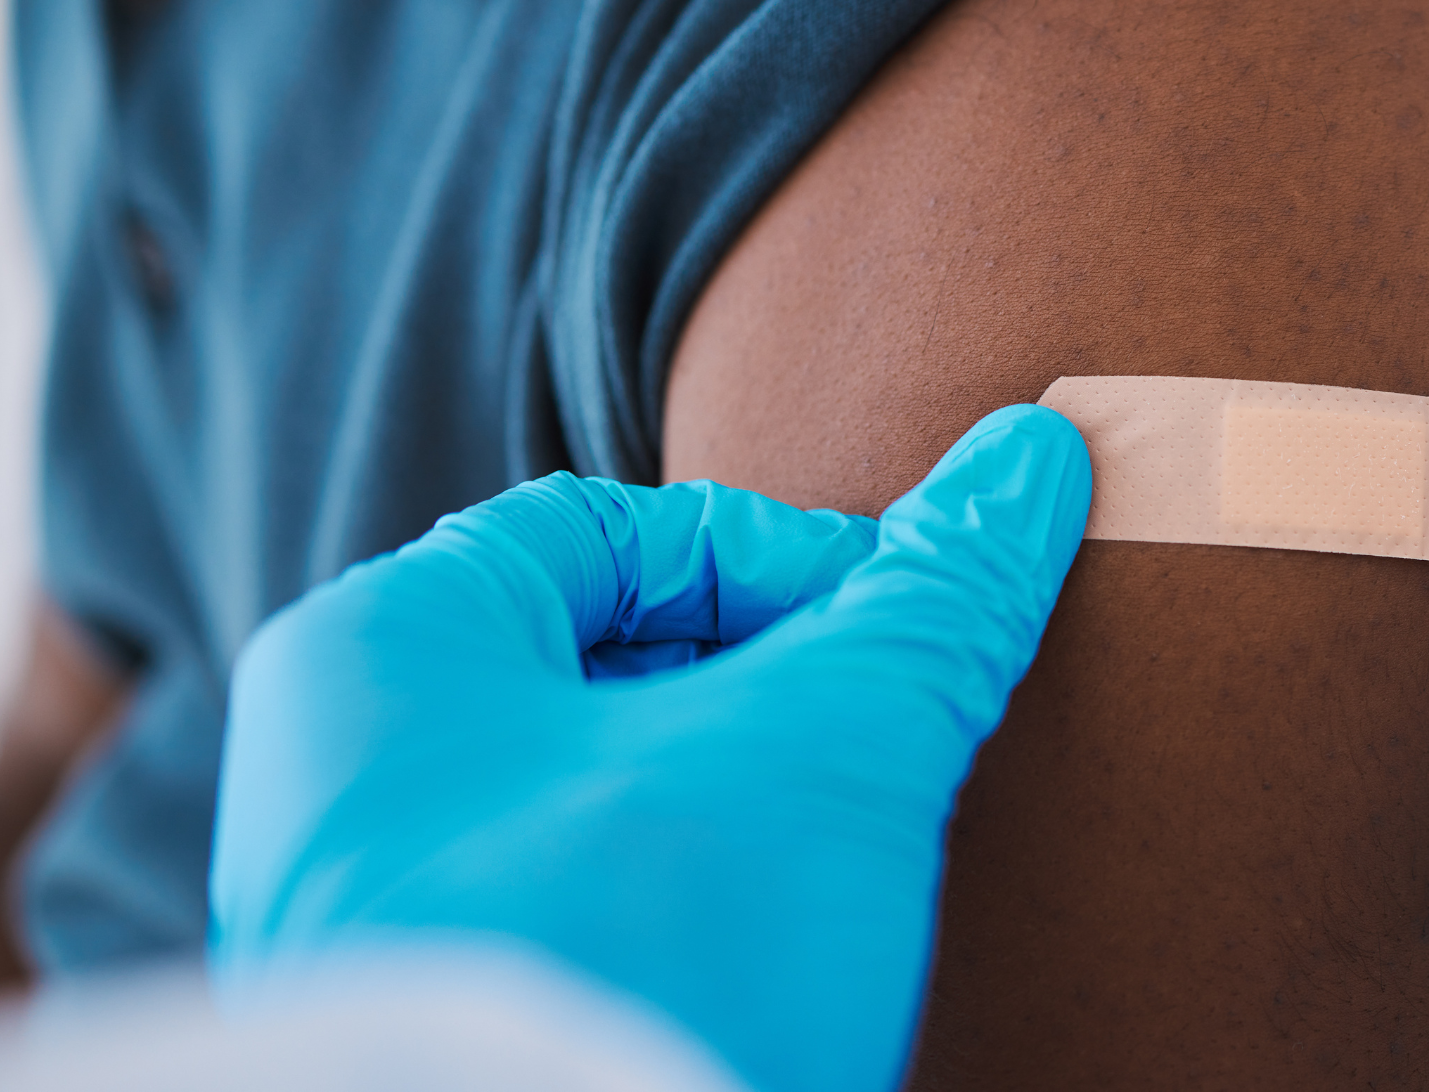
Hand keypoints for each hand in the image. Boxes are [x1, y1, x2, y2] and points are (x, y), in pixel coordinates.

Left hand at [210, 405, 1091, 1091]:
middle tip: (880, 726)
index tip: (895, 619)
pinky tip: (783, 929)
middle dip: (770, 677)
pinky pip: (591, 890)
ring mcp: (393, 906)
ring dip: (747, 784)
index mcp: (385, 654)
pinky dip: (701, 880)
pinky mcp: (459, 1011)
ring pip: (607, 781)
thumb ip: (932, 598)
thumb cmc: (642, 961)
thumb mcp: (823, 748)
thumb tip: (1040, 453)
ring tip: (842, 836)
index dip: (780, 554)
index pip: (608, 529)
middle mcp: (352, 775)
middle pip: (607, 653)